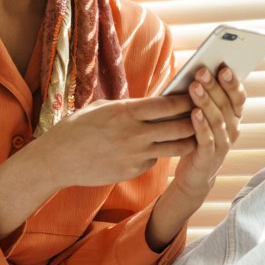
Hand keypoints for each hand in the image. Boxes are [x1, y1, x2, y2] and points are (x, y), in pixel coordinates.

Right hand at [32, 96, 196, 188]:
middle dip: (196, 119)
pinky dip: (160, 152)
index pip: (170, 104)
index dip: (188, 99)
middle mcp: (135, 134)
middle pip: (181, 127)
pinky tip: (160, 146)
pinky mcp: (133, 171)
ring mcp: (136, 155)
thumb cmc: (78, 127)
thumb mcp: (103, 107)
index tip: (199, 93)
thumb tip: (156, 101)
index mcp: (128, 112)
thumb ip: (130, 106)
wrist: (57, 159)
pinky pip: (156, 159)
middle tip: (206, 112)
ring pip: (177, 147)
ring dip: (188, 139)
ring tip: (195, 131)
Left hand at [170, 64, 245, 198]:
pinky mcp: (209, 157)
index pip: (238, 97)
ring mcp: (223, 143)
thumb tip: (198, 71)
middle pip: (225, 104)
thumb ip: (207, 97)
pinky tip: (193, 113)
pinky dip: (201, 125)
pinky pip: (207, 139)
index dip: (232, 82)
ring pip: (217, 119)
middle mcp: (233, 128)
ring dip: (206, 102)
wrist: (195, 173)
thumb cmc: (198, 136)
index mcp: (234, 116)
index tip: (223, 67)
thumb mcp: (206, 115)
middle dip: (213, 86)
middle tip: (202, 71)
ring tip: (194, 87)